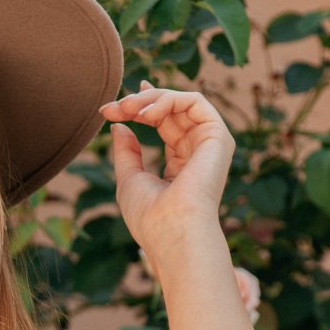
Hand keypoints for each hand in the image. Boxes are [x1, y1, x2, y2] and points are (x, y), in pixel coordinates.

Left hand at [99, 78, 235, 261]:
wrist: (171, 231)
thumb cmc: (149, 216)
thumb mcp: (129, 179)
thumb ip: (127, 152)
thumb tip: (120, 125)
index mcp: (181, 164)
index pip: (165, 124)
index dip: (141, 108)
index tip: (112, 109)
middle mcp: (198, 151)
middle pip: (170, 111)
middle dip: (138, 103)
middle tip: (113, 108)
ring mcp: (210, 143)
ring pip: (181, 102)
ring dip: (150, 99)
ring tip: (126, 108)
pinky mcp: (218, 135)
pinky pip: (194, 101)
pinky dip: (167, 100)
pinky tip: (146, 114)